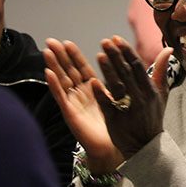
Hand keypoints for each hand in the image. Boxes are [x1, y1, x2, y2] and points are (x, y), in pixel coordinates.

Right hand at [43, 39, 122, 173]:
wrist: (119, 145)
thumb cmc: (123, 121)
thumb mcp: (126, 95)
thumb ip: (127, 77)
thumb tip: (138, 67)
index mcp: (94, 89)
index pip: (82, 68)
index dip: (75, 56)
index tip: (67, 42)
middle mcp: (82, 95)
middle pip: (69, 72)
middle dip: (60, 57)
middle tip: (51, 41)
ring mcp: (75, 103)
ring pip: (62, 81)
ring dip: (54, 66)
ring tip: (47, 51)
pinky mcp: (71, 113)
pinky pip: (61, 97)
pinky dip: (54, 85)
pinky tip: (48, 73)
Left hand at [93, 35, 172, 159]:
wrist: (146, 145)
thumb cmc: (152, 116)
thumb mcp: (161, 94)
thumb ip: (161, 71)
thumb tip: (168, 49)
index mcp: (151, 90)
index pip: (138, 66)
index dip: (127, 52)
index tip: (116, 38)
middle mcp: (141, 98)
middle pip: (127, 73)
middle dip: (116, 56)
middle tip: (105, 41)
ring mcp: (129, 110)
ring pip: (117, 87)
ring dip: (108, 70)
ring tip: (99, 55)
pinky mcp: (116, 121)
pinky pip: (108, 105)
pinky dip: (101, 94)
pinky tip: (93, 82)